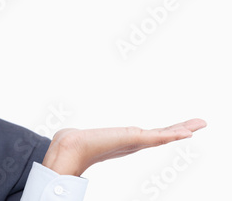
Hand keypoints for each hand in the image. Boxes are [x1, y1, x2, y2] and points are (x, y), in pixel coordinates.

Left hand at [42, 118, 206, 175]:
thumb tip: (67, 134)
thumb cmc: (77, 141)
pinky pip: (158, 137)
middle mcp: (133, 142)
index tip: (181, 128)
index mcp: (126, 140)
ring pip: (164, 135)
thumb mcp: (88, 135)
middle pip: (163, 134)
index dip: (167, 131)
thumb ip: (84, 135)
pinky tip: (186, 133)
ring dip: (182, 129)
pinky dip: (173, 134)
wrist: (72, 146)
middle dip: (181, 128)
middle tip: (201, 123)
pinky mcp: (133, 140)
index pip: (152, 135)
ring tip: (199, 124)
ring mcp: (135, 142)